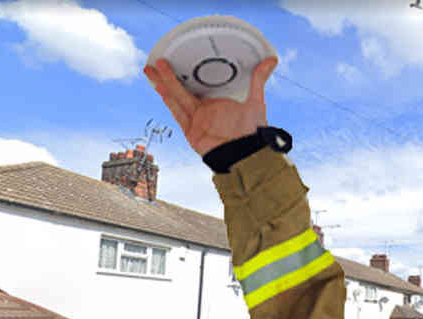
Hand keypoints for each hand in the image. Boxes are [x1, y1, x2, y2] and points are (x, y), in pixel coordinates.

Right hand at [143, 56, 277, 155]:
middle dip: (167, 77)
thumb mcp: (255, 101)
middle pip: (181, 91)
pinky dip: (169, 102)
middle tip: (157, 61)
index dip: (184, 76)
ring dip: (163, 85)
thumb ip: (259, 80)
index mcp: (215, 105)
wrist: (248, 154)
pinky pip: (178, 114)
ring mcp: (196, 122)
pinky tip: (161, 90)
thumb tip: (272, 59)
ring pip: (176, 99)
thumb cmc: (252, 132)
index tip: (174, 62)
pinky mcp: (192, 132)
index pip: (195, 87)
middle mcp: (203, 112)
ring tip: (151, 71)